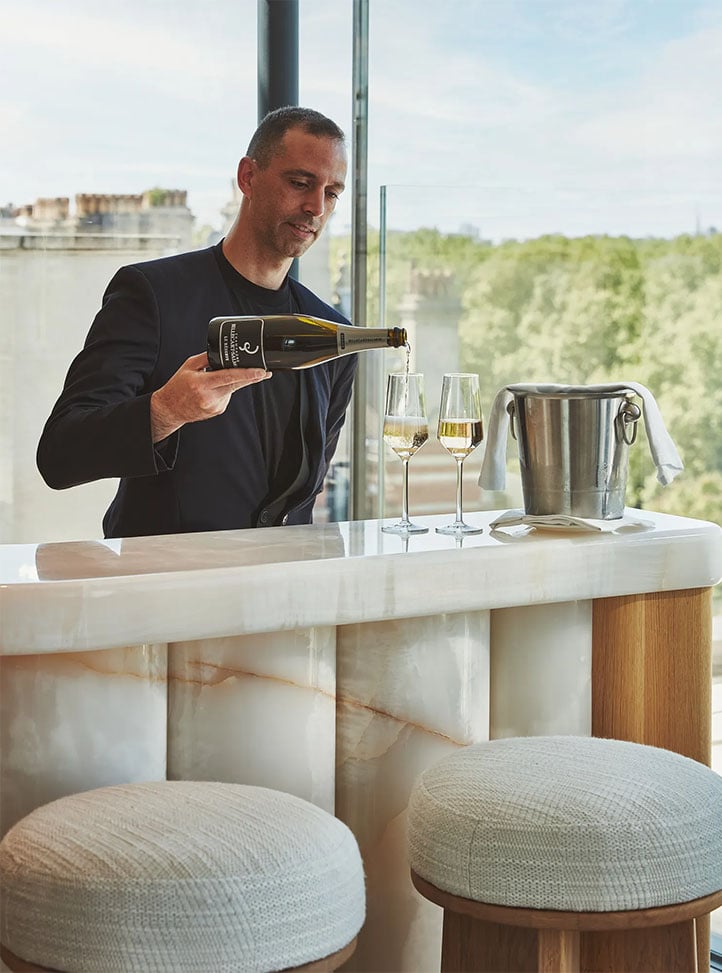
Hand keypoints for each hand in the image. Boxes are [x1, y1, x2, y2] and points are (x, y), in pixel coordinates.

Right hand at [150, 352, 270, 441]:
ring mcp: (215, 406)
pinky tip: (212, 391)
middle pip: (236, 384)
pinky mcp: (218, 410)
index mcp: (201, 384)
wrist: (170, 409)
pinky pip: (228, 396)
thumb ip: (206, 358)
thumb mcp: (188, 366)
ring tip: (213, 382)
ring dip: (231, 383)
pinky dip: (225, 390)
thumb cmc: (177, 387)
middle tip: (264, 372)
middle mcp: (209, 397)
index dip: (247, 374)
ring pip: (232, 389)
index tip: (261, 372)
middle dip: (252, 377)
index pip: (229, 377)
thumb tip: (222, 351)